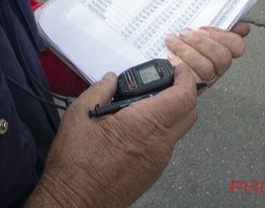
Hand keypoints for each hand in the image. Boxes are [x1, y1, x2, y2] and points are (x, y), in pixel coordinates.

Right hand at [28, 65, 197, 206]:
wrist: (74, 201)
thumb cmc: (75, 163)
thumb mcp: (80, 114)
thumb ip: (100, 90)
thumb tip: (111, 79)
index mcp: (144, 124)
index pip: (184, 97)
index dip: (186, 78)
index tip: (178, 69)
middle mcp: (158, 143)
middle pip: (190, 112)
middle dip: (184, 93)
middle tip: (168, 83)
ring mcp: (158, 160)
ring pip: (179, 130)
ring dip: (172, 113)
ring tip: (148, 103)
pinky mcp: (153, 172)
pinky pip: (167, 145)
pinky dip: (161, 130)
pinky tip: (138, 126)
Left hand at [164, 21, 249, 87]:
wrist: (162, 68)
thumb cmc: (183, 46)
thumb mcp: (200, 34)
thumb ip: (220, 27)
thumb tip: (243, 27)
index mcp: (222, 52)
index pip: (237, 46)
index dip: (222, 36)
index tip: (203, 28)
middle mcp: (217, 68)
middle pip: (222, 57)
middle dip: (202, 42)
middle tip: (184, 34)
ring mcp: (205, 79)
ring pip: (207, 67)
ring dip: (187, 51)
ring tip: (172, 41)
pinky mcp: (191, 88)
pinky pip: (191, 77)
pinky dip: (179, 63)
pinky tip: (171, 56)